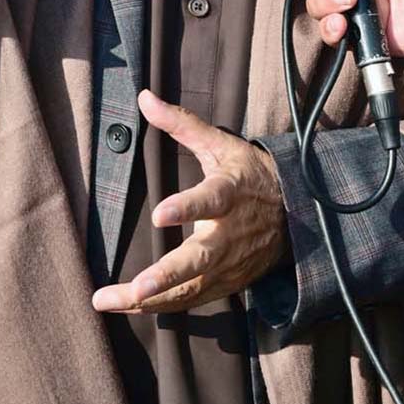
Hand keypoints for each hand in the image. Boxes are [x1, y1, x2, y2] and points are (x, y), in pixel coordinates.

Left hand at [92, 90, 287, 313]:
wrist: (295, 216)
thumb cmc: (248, 175)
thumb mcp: (220, 145)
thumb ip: (181, 124)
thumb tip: (144, 97)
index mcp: (228, 195)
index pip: (208, 201)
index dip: (186, 208)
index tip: (159, 214)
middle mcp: (228, 235)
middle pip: (199, 260)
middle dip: (167, 276)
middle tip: (137, 288)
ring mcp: (228, 265)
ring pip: (190, 289)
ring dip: (151, 300)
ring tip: (109, 300)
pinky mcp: (225, 284)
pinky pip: (190, 300)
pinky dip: (159, 307)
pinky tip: (126, 306)